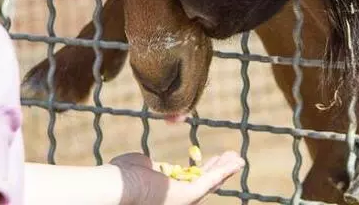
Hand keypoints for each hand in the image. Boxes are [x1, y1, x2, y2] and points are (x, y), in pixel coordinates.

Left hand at [111, 151, 243, 204]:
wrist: (119, 185)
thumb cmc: (121, 176)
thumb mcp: (139, 165)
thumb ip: (149, 166)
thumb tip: (151, 164)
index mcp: (164, 193)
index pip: (187, 182)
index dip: (200, 170)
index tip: (209, 159)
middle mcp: (176, 201)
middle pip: (203, 184)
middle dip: (218, 170)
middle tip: (230, 158)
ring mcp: (183, 200)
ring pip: (210, 184)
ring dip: (225, 170)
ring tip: (238, 159)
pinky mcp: (189, 196)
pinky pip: (210, 182)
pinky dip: (224, 171)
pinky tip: (235, 162)